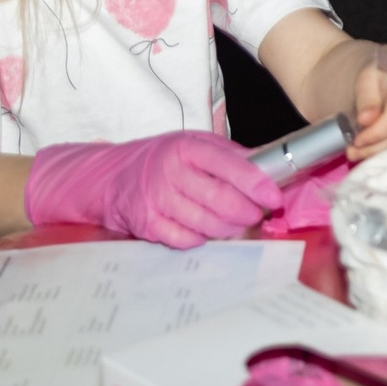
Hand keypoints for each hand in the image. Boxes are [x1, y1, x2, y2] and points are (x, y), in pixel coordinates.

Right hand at [22, 131, 280, 248]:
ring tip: (237, 223)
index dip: (257, 184)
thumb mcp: (195, 145)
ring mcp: (158, 200)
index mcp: (188, 147)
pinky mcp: (148, 225)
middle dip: (247, 212)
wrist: (111, 177)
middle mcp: (172, 172)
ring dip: (229, 228)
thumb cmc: (162, 159)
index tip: (275, 197)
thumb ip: (230, 154)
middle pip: (221, 200)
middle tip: (257, 214)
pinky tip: (206, 230)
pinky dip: (203, 238)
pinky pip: (187, 240)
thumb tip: (267, 168)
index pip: (231, 165)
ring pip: (207, 224)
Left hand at [347, 43, 386, 159]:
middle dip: (376, 149)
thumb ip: (366, 100)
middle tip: (354, 153)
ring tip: (364, 152)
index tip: (355, 143)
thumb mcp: (367, 79)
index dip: (374, 135)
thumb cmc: (382, 75)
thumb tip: (365, 120)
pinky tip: (381, 151)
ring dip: (385, 153)